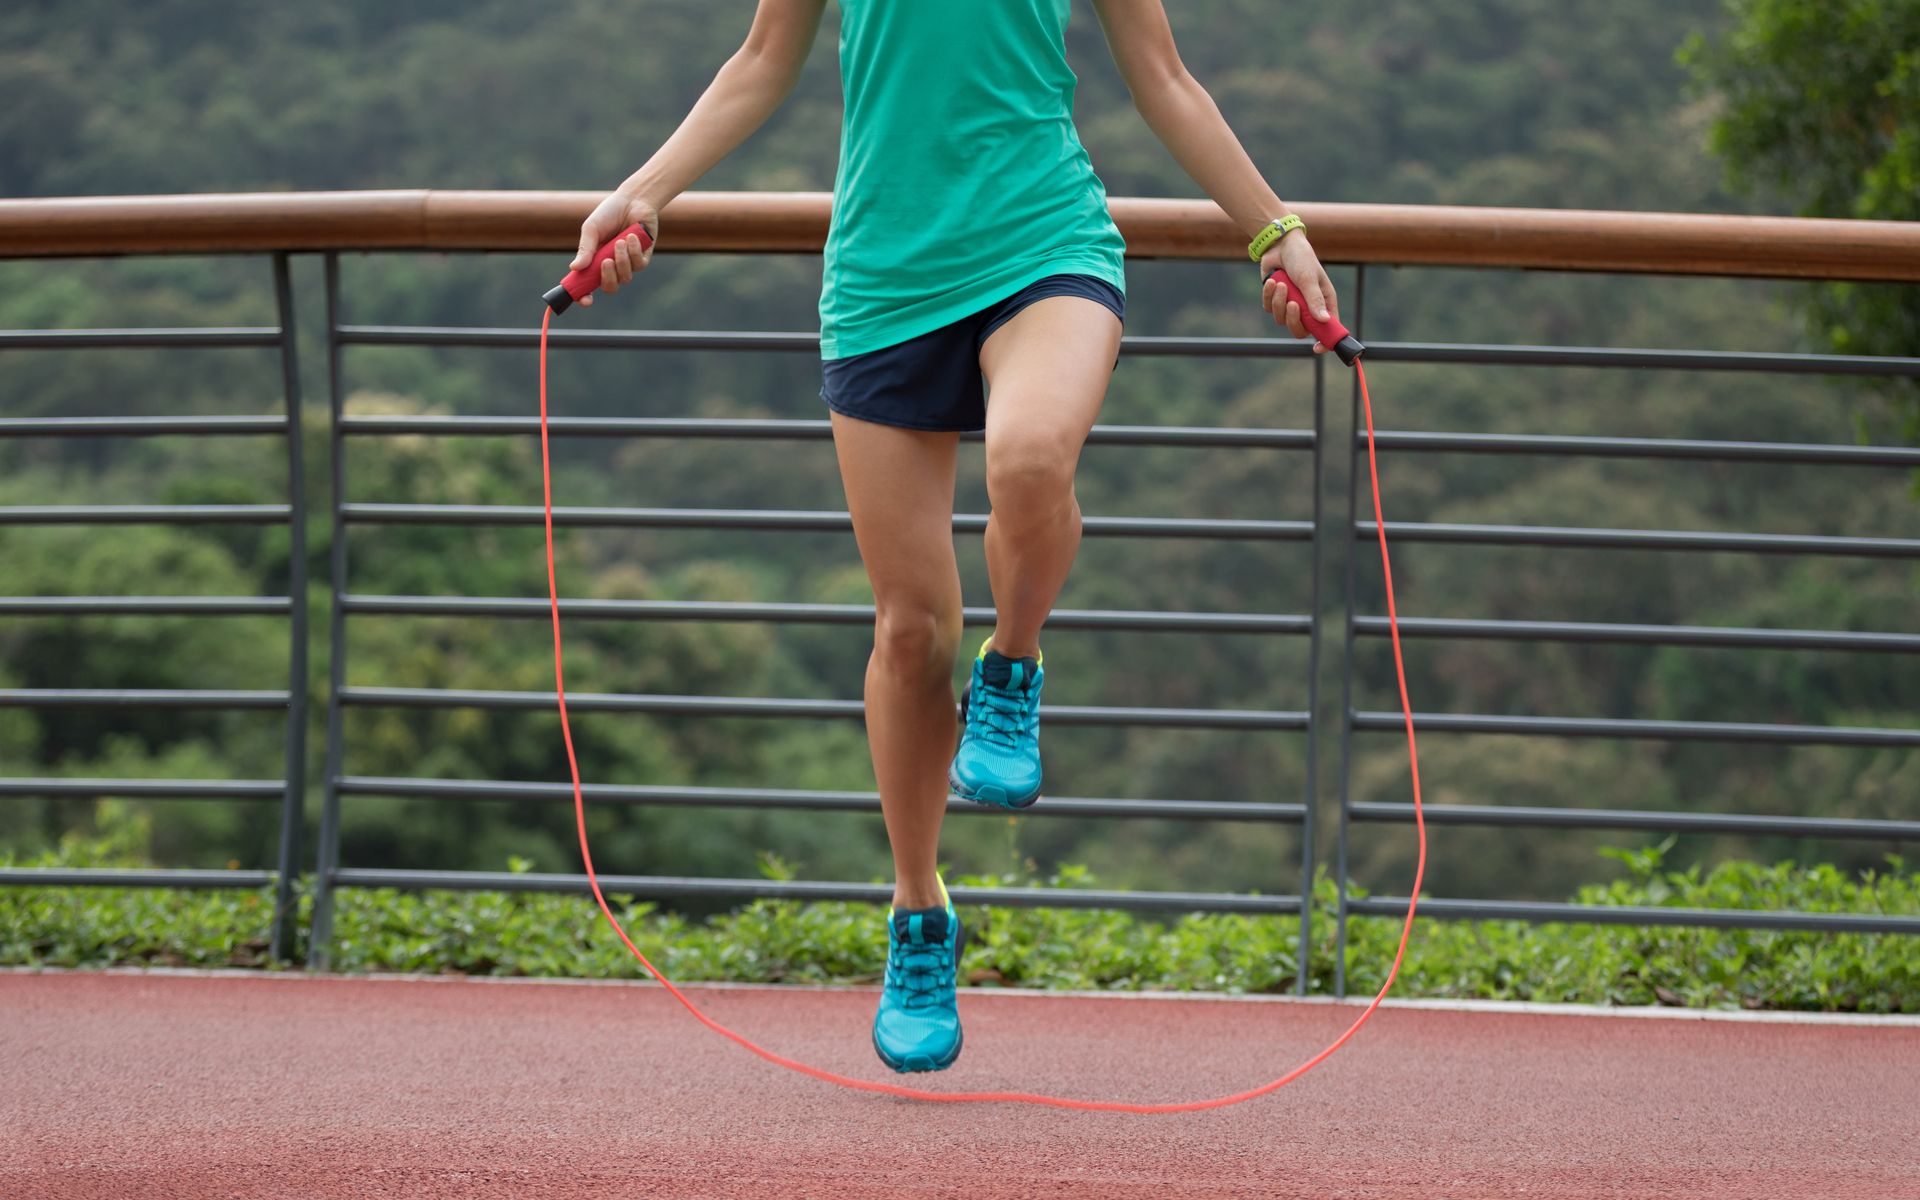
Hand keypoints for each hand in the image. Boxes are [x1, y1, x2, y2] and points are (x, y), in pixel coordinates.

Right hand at [569, 191, 659, 306]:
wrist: (632, 201)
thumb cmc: (609, 214)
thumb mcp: (591, 229)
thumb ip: (585, 248)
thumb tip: (574, 268)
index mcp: (594, 262)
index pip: (588, 285)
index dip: (585, 296)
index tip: (585, 300)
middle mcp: (611, 266)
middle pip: (610, 287)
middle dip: (607, 278)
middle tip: (606, 261)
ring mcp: (628, 264)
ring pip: (625, 277)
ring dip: (622, 260)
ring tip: (620, 241)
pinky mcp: (643, 258)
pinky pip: (638, 265)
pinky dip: (633, 251)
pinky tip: (631, 237)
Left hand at [1259, 232, 1338, 352]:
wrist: (1280, 245)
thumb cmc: (1301, 259)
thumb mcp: (1309, 279)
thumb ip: (1314, 300)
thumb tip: (1324, 321)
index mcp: (1323, 303)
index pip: (1327, 329)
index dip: (1324, 342)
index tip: (1317, 348)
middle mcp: (1308, 308)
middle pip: (1300, 331)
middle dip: (1294, 320)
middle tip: (1292, 304)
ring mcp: (1290, 305)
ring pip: (1282, 319)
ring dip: (1279, 302)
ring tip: (1281, 284)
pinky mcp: (1274, 300)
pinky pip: (1269, 308)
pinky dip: (1269, 295)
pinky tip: (1273, 280)